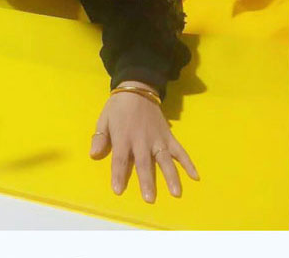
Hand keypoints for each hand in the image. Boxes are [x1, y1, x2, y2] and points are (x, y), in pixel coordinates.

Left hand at [89, 80, 198, 202]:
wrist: (137, 89)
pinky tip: (195, 176)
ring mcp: (157, 138)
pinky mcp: (168, 136)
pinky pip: (179, 150)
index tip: (118, 191)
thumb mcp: (104, 120)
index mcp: (123, 137)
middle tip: (149, 198)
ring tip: (176, 193)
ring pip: (165, 159)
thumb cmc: (117, 108)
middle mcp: (141, 140)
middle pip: (144, 163)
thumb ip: (100, 138)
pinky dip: (188, 162)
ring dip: (171, 176)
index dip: (118, 175)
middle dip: (147, 181)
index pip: (120, 159)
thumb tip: (93, 155)